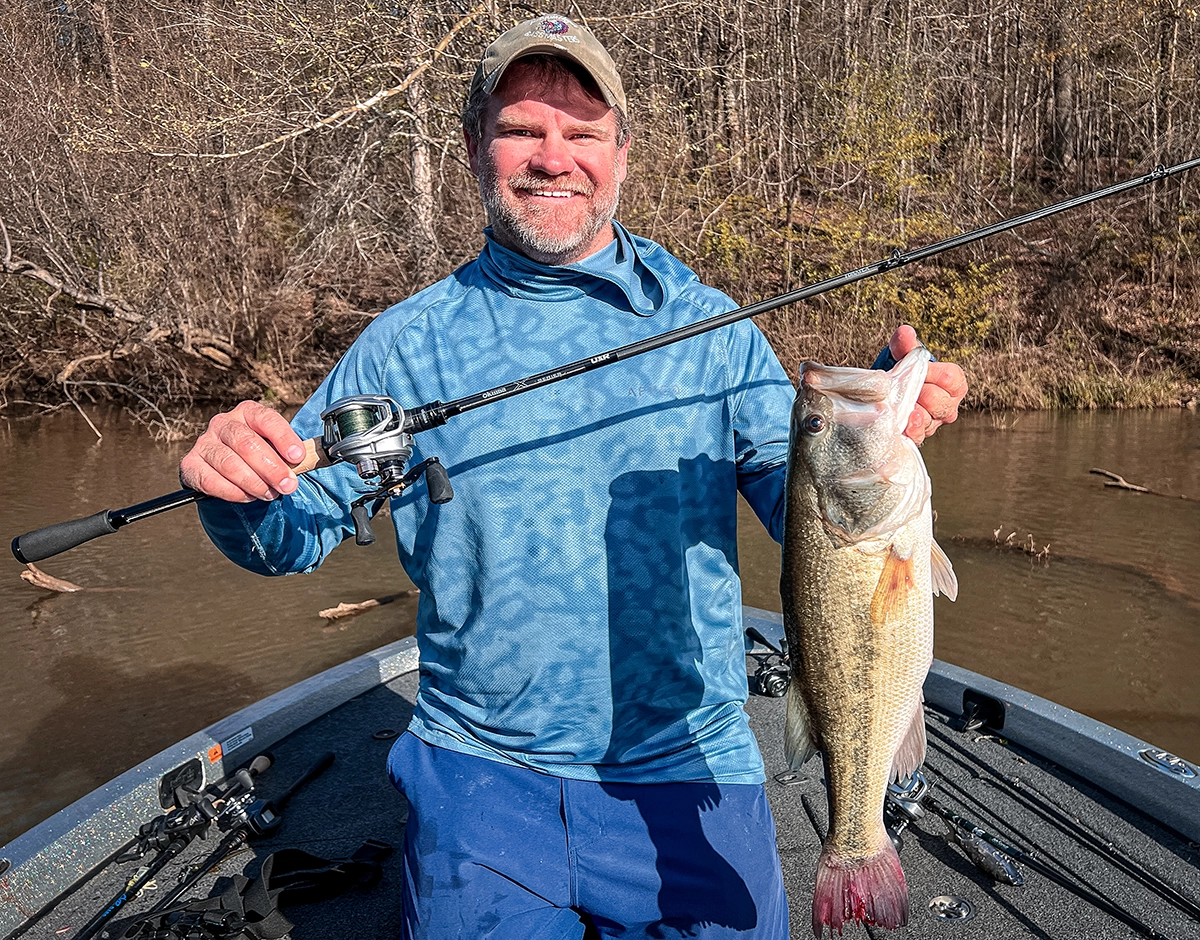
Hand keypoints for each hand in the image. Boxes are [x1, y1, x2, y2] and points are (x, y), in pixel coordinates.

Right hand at [180, 401, 305, 501]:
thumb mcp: (277, 450)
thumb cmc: (260, 457)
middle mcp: (223, 423)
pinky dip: (233, 492)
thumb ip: (292, 454)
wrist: (229, 473)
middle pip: (247, 443)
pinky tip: (248, 497)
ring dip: (254, 483)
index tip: (297, 456)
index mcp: (248, 412)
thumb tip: (309, 460)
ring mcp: (204, 443)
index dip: (283, 437)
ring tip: (270, 494)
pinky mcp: (191, 464)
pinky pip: (211, 480)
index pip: (266, 419)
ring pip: (229, 463)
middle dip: (271, 468)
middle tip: (288, 486)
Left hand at [888, 325, 967, 443]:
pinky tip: (903, 422)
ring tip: (900, 402)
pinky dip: (910, 429)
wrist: (883, 393)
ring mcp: (934, 423)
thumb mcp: (902, 355)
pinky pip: (918, 436)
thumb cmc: (901, 371)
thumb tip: (905, 333)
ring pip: (929, 420)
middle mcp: (948, 406)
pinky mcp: (918, 436)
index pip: (951, 379)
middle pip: (941, 403)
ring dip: (912, 411)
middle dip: (921, 393)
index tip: (918, 369)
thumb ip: (906, 345)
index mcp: (953, 384)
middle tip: (904, 387)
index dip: (932, 373)